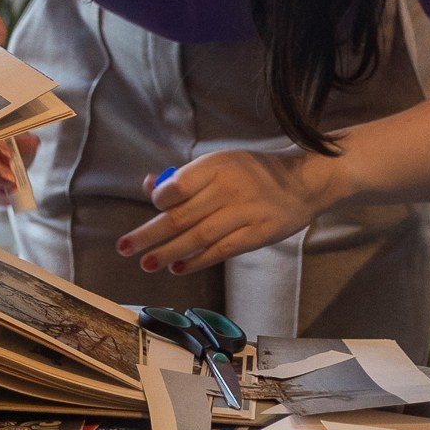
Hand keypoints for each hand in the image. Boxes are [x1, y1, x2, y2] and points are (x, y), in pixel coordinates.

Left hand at [115, 150, 340, 274]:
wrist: (305, 183)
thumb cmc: (256, 172)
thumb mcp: (223, 163)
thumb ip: (187, 177)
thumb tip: (150, 185)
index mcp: (219, 164)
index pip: (179, 185)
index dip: (160, 199)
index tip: (152, 208)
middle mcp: (230, 187)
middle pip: (181, 215)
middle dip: (149, 234)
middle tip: (124, 247)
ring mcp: (245, 213)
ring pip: (198, 237)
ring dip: (168, 253)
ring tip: (147, 263)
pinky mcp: (257, 235)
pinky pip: (221, 250)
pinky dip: (197, 260)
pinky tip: (178, 267)